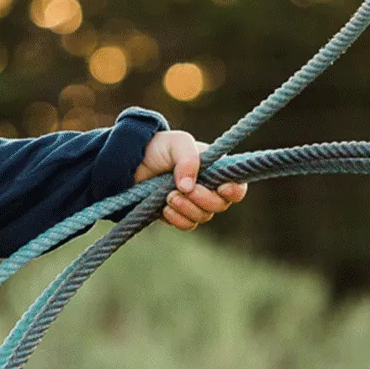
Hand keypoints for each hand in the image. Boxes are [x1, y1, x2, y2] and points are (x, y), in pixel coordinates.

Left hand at [133, 130, 247, 231]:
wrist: (132, 163)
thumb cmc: (160, 148)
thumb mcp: (176, 143)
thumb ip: (188, 158)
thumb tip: (189, 187)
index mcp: (216, 169)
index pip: (237, 186)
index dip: (234, 191)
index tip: (220, 188)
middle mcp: (209, 188)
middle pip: (221, 205)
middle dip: (203, 199)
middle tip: (183, 190)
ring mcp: (194, 203)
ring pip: (203, 216)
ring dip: (187, 208)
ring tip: (169, 196)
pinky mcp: (179, 215)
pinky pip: (187, 225)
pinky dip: (177, 218)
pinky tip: (164, 209)